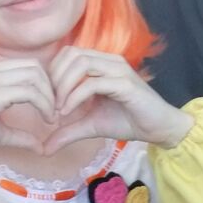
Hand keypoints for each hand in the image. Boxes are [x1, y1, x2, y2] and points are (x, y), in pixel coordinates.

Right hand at [0, 59, 54, 163]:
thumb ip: (20, 135)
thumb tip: (41, 147)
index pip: (27, 66)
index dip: (45, 85)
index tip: (51, 108)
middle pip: (35, 67)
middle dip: (51, 88)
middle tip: (56, 112)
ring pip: (34, 76)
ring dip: (50, 97)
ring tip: (52, 118)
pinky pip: (29, 92)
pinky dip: (44, 104)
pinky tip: (46, 120)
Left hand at [44, 47, 192, 154]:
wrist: (158, 128)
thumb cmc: (128, 121)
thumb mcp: (90, 126)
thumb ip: (67, 131)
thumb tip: (44, 148)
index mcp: (100, 64)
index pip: (68, 54)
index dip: (52, 74)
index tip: (47, 100)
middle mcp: (108, 61)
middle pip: (71, 54)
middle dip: (55, 79)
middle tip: (50, 104)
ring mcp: (118, 70)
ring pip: (81, 64)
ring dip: (63, 86)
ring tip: (58, 109)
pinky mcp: (124, 83)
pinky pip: (93, 83)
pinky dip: (75, 97)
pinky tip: (68, 112)